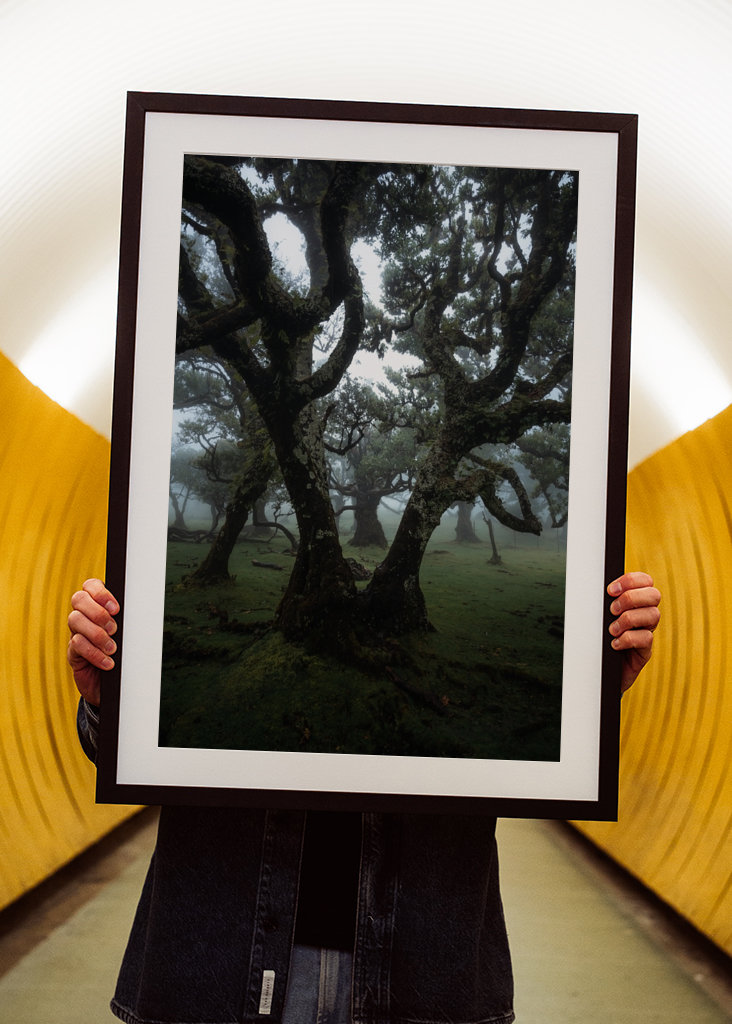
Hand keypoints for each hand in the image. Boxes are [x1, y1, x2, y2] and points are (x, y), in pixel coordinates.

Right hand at [67, 579, 119, 705]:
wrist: (115, 684)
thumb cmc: (125, 654)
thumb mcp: (129, 634)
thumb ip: (129, 620)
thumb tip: (140, 609)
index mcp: (98, 605)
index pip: (90, 585)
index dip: (100, 593)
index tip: (116, 608)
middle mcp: (84, 616)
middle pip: (79, 599)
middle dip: (98, 612)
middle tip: (114, 629)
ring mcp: (76, 632)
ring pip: (75, 620)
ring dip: (97, 634)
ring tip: (112, 648)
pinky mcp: (73, 652)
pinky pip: (77, 644)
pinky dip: (94, 653)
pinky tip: (108, 662)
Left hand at [607, 571, 660, 692]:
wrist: (598, 672)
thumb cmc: (596, 640)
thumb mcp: (598, 617)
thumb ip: (602, 602)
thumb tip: (591, 586)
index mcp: (635, 602)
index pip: (645, 581)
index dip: (631, 580)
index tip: (610, 590)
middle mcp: (644, 615)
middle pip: (654, 595)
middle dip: (631, 598)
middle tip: (612, 610)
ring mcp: (646, 632)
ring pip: (653, 615)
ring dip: (628, 619)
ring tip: (612, 630)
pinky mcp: (645, 651)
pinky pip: (646, 638)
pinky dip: (628, 639)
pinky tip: (614, 644)